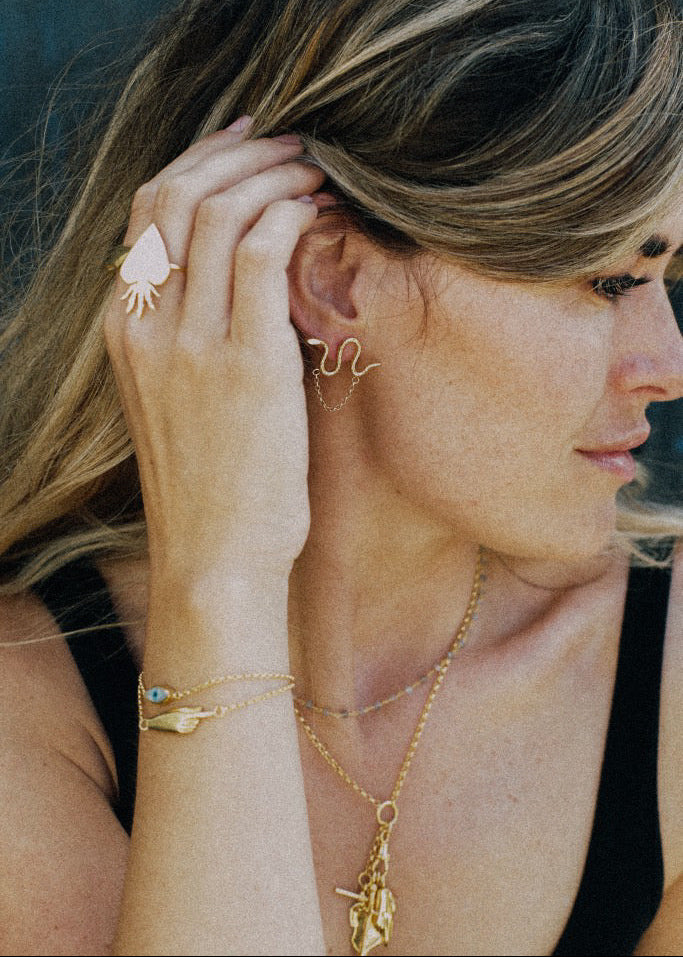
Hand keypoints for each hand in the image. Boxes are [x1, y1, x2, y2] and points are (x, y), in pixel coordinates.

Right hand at [104, 123, 324, 584]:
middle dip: (236, 154)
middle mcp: (146, 325)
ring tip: (316, 173)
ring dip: (273, 177)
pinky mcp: (243, 365)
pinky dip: (290, 216)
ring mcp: (189, 344)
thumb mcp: (179, 399)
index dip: (197, 163)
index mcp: (126, 330)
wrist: (216, 556)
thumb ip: (194, 333)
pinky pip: (259, 254)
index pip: (147, 213)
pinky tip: (318, 212)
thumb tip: (243, 273)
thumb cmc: (212, 485)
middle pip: (174, 194)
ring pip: (217, 212)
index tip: (245, 145)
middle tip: (290, 145)